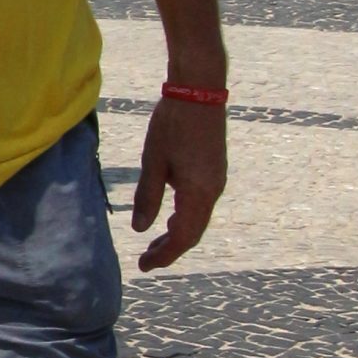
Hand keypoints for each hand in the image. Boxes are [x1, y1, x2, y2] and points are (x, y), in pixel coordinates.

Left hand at [131, 97, 226, 270]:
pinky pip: (201, 204)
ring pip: (198, 218)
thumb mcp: (153, 162)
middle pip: (193, 232)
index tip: (144, 266)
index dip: (164, 255)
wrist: (199, 90)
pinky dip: (184, 218)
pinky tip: (169, 218)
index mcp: (198, 192)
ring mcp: (217, 180)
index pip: (183, 236)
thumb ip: (147, 197)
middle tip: (146, 261)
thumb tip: (140, 229)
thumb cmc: (172, 124)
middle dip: (170, 249)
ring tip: (154, 244)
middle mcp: (213, 190)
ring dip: (177, 234)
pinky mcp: (214, 170)